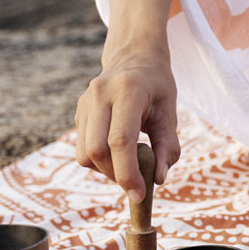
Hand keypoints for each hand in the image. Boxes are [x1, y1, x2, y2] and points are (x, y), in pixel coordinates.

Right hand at [76, 0, 178, 200]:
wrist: (133, 54)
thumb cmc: (156, 85)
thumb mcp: (169, 112)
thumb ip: (168, 146)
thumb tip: (158, 179)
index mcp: (127, 92)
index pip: (120, 141)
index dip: (128, 173)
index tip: (140, 195)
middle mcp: (99, 95)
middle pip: (96, 151)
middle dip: (116, 175)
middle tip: (137, 181)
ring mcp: (84, 103)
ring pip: (85, 154)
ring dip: (106, 170)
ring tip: (129, 161)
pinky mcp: (78, 112)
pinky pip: (82, 149)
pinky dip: (100, 160)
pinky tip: (118, 149)